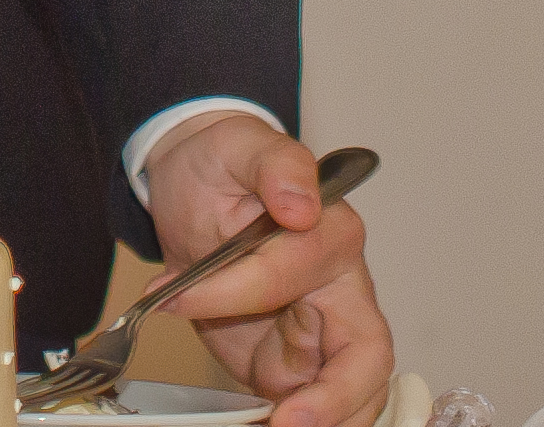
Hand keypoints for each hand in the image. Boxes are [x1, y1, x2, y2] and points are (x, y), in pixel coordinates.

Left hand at [140, 115, 391, 426]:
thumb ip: (275, 163)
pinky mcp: (295, 364)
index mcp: (330, 234)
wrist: (197, 193)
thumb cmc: (222, 168)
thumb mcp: (237, 145)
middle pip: (366, 353)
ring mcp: (321, 333)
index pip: (295, 274)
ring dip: (329, 418)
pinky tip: (265, 426)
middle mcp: (339, 289)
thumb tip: (301, 203)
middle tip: (288, 420)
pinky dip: (301, 423)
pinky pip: (313, 405)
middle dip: (336, 397)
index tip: (177, 297)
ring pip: (355, 391)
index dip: (237, 290)